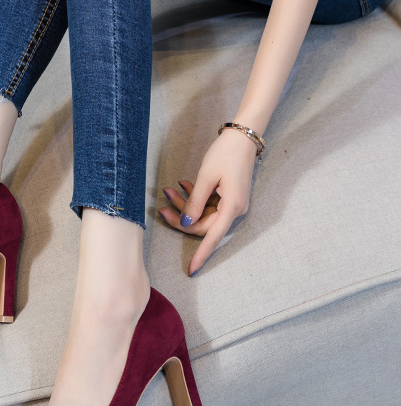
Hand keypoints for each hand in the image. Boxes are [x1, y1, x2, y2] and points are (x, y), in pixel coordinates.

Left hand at [158, 129, 256, 275]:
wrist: (243, 136)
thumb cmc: (226, 154)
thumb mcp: (206, 178)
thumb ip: (194, 203)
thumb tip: (186, 223)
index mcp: (232, 208)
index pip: (212, 237)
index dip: (200, 255)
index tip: (190, 270)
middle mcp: (234, 210)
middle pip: (203, 225)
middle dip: (181, 216)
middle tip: (162, 203)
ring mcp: (231, 204)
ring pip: (203, 214)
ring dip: (185, 204)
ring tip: (169, 189)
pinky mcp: (228, 197)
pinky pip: (208, 205)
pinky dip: (195, 198)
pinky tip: (183, 186)